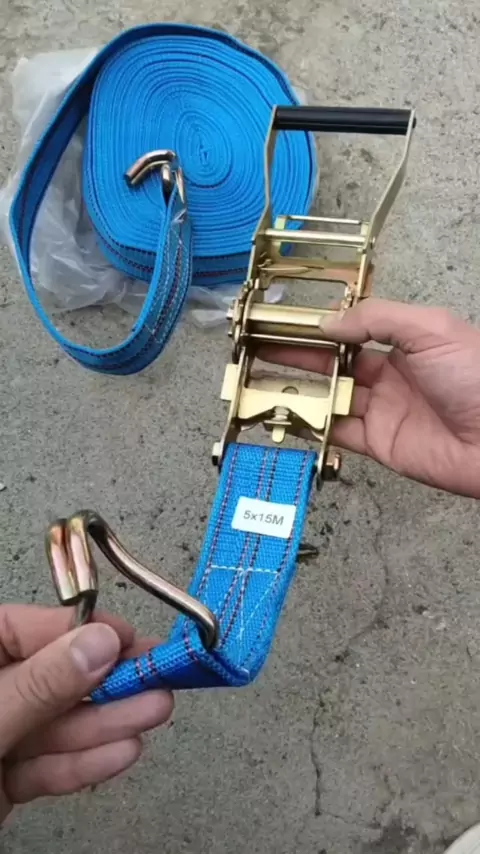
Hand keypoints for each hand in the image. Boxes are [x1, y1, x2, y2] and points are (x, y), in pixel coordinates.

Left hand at [0, 606, 172, 823]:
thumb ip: (41, 685)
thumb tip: (98, 643)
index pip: (27, 629)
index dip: (80, 631)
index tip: (125, 638)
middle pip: (53, 679)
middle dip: (107, 682)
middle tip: (159, 675)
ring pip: (58, 724)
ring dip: (108, 721)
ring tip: (155, 711)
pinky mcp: (4, 781)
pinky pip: (49, 766)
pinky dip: (84, 762)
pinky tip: (122, 752)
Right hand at [259, 298, 479, 497]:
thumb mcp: (431, 330)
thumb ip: (379, 319)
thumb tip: (332, 321)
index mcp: (404, 343)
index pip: (350, 330)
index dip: (317, 327)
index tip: (286, 322)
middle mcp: (389, 376)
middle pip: (331, 364)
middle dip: (296, 356)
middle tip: (260, 348)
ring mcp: (382, 410)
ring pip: (328, 397)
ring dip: (296, 389)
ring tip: (260, 379)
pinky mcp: (378, 443)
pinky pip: (336, 432)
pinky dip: (310, 424)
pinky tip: (286, 413)